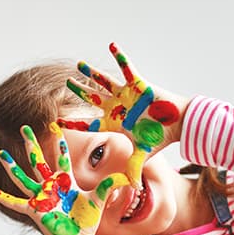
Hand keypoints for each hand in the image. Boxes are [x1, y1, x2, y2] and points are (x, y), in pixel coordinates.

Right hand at [0, 122, 128, 234]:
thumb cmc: (86, 222)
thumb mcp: (99, 200)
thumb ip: (110, 186)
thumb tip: (128, 177)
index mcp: (66, 183)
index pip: (62, 158)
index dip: (59, 143)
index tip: (55, 126)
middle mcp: (51, 188)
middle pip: (39, 161)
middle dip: (32, 144)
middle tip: (24, 128)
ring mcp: (41, 198)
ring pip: (24, 178)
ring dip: (12, 166)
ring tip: (1, 154)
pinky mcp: (35, 210)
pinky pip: (16, 203)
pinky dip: (3, 197)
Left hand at [62, 42, 188, 187]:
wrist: (178, 123)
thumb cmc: (160, 137)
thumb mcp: (143, 154)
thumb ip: (134, 168)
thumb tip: (133, 190)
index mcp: (115, 123)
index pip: (89, 124)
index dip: (73, 123)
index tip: (56, 123)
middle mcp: (117, 107)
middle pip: (92, 99)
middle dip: (80, 92)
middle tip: (67, 84)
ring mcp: (126, 94)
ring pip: (104, 82)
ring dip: (92, 73)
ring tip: (79, 65)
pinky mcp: (138, 83)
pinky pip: (127, 67)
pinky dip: (120, 56)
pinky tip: (111, 45)